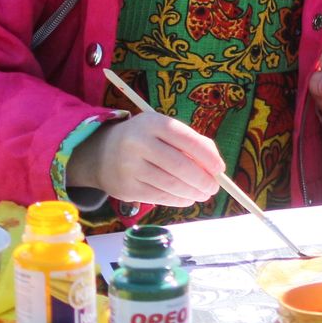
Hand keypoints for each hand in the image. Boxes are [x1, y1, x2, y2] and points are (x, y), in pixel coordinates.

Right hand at [68, 112, 223, 206]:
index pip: (187, 140)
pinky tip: (187, 199)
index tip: (220, 169)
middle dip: (202, 179)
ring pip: (170, 184)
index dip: (208, 156)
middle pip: (179, 165)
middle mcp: (138, 143)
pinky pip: (158, 196)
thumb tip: (217, 166)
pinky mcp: (125, 188)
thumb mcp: (163, 130)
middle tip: (214, 187)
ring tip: (203, 194)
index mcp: (153, 123)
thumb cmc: (145, 139)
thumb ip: (191, 142)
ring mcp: (129, 167)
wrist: (101, 153)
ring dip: (192, 192)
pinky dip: (177, 200)